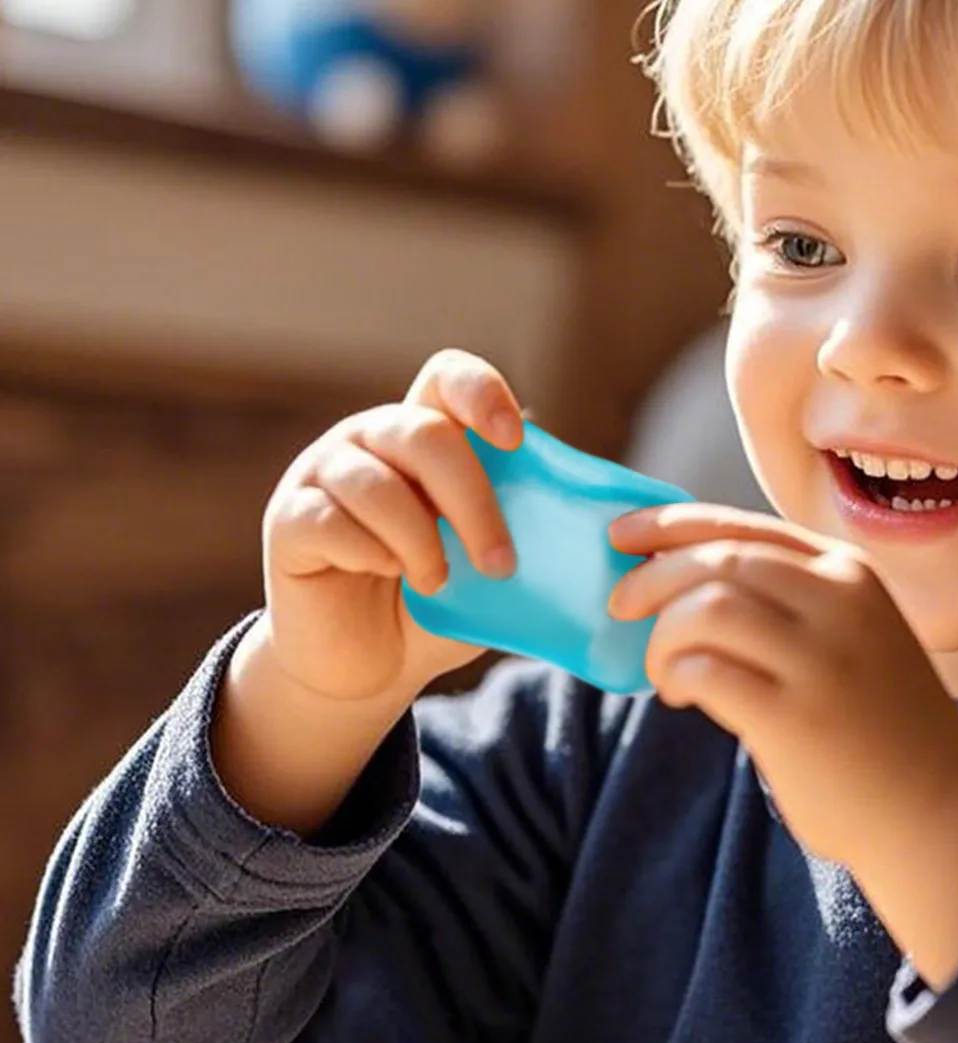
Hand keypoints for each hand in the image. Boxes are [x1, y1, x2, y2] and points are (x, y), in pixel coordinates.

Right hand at [261, 348, 525, 706]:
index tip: (514, 440)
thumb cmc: (439, 603)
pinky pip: (330, 521)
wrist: (370, 667)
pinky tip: (389, 575)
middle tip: (501, 563)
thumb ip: (523, 523)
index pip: (448, 375)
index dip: (481, 393)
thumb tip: (585, 505)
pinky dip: (372, 554)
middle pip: (425, 434)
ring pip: (377, 483)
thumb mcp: (489, 561)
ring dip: (422, 540)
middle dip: (473, 501)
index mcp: (425, 432)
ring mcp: (321, 473)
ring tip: (439, 582)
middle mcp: (370, 438)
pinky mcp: (287, 519)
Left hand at [607, 503, 957, 876]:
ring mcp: (822, 658)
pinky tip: (680, 696)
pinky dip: (676, 674)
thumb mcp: (850, 635)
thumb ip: (786, 602)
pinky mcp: (797, 717)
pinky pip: (707, 669)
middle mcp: (840, 602)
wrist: (939, 810)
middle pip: (719, 557)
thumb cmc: (878, 725)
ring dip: (663, 634)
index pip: (744, 526)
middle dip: (653, 577)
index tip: (622, 533)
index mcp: (850, 572)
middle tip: (620, 605)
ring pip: (706, 606)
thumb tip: (677, 581)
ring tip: (666, 670)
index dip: (671, 524)